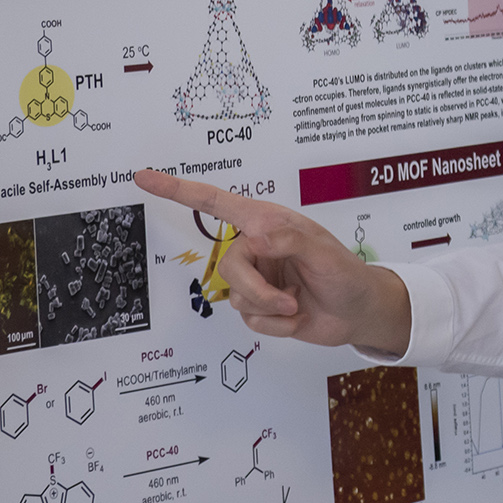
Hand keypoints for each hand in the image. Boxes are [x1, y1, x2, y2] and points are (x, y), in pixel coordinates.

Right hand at [136, 169, 411, 354]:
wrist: (358, 313)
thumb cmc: (347, 274)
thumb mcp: (324, 252)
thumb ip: (289, 240)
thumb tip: (256, 235)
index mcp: (268, 222)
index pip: (216, 203)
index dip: (179, 191)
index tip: (143, 177)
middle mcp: (257, 247)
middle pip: (228, 267)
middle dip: (257, 290)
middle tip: (289, 300)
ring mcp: (256, 277)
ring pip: (236, 297)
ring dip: (271, 308)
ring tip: (298, 304)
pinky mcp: (259, 306)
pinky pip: (249, 320)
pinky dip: (276, 325)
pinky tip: (297, 317)